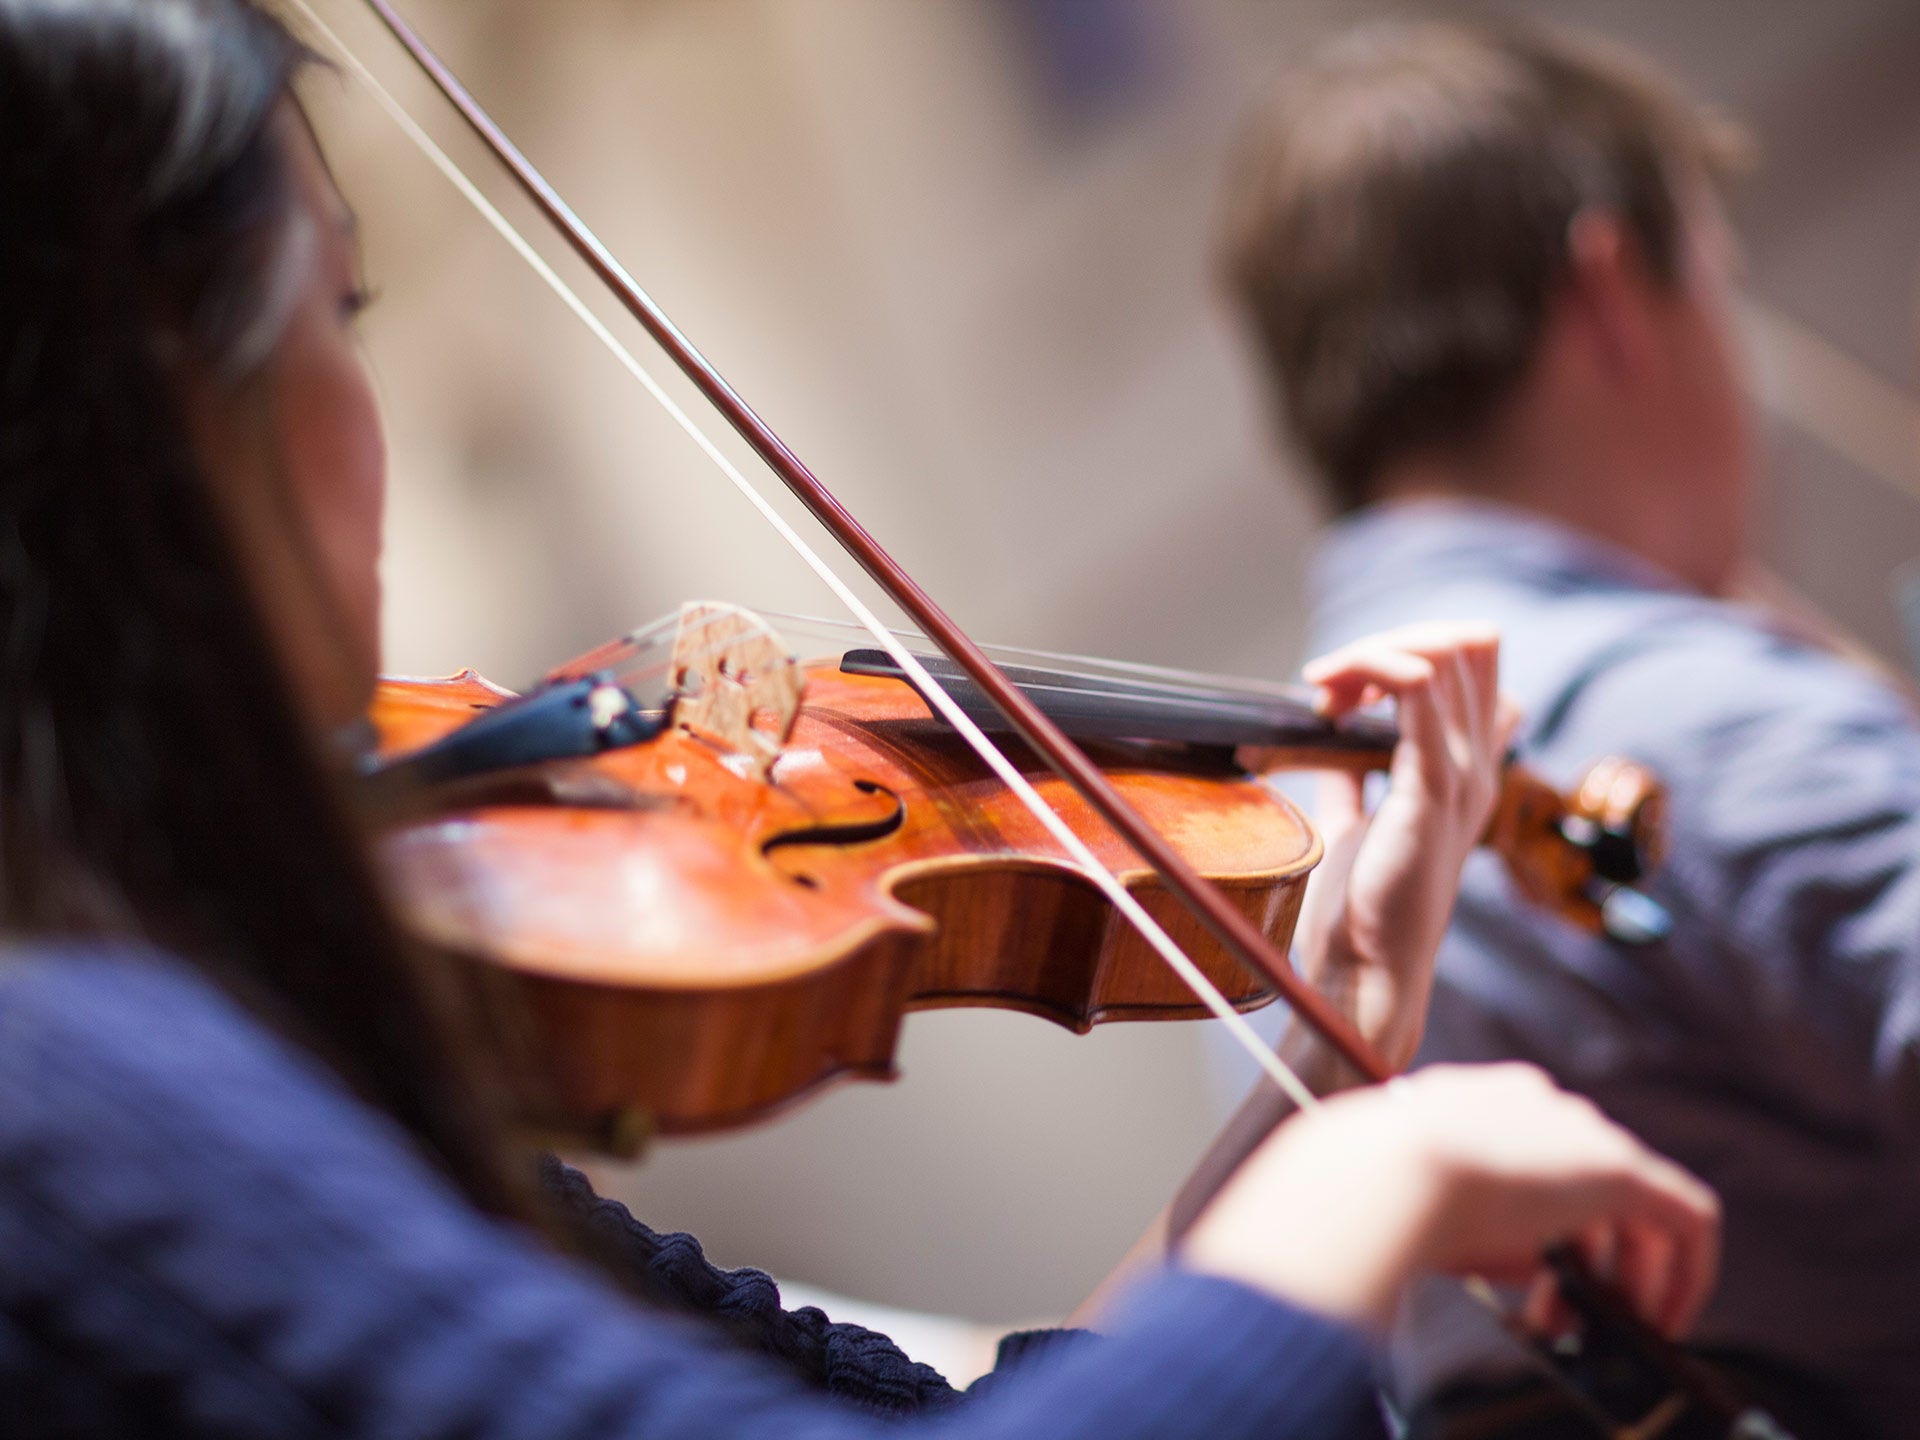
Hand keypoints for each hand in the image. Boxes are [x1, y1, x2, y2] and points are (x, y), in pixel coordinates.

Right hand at [1181, 1064, 1719, 1337]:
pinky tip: (1667, 1318)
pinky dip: (1686, 1270)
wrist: (1383, 1173)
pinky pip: (1683, 1215)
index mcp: (1480, 1103)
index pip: (1534, 1163)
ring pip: (1634, 1205)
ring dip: (1626, 1273)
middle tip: (1568, 1317)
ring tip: (1598, 1328)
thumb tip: (1528, 1264)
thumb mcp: (1425, 1208)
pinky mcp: (1616, 1167)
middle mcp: (1537, 1106)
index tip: (1534, 1278)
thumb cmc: (1376, 1196)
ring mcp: (1577, 1131)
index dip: (1544, 1229)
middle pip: (1587, 1187)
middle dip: (1586, 1259)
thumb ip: (1481, 1228)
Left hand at [1274, 623, 1514, 1069]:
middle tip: (1325, 687)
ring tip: (1323, 692)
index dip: (1404, 653)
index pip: (1471, 667)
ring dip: (1370, 653)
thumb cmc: (1357, 913)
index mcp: (1465, 774)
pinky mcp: (1430, 792)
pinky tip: (1334, 693)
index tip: (1339, 692)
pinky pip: (1420, 690)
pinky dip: (1376, 668)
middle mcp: (1476, 769)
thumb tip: (1331, 748)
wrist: (1363, 974)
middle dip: (1386, 643)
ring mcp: (1461, 779)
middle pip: (1465, 647)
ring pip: (1443, 655)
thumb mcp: (1356, 829)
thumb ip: (1355, 783)